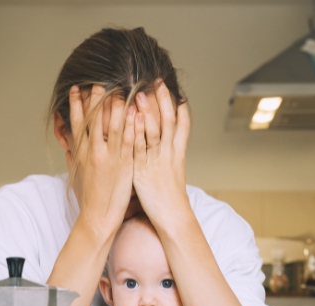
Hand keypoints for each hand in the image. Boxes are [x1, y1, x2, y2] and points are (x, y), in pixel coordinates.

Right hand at [69, 85, 135, 238]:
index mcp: (81, 153)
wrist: (98, 216)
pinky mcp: (124, 164)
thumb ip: (75, 155)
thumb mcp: (78, 173)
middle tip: (100, 81)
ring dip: (116, 105)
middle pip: (94, 119)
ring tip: (120, 88)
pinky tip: (136, 112)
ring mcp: (109, 157)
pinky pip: (128, 140)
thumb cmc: (90, 196)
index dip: (76, 105)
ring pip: (112, 125)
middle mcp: (93, 152)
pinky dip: (132, 125)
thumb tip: (69, 144)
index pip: (77, 123)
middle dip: (96, 99)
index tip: (76, 88)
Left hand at [132, 79, 191, 228]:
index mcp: (178, 152)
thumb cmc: (170, 196)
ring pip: (155, 130)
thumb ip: (166, 156)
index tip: (173, 89)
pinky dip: (137, 131)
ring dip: (148, 111)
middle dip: (164, 100)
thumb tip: (161, 144)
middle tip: (158, 81)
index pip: (182, 123)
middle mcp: (170, 153)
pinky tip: (132, 118)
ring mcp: (157, 160)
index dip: (178, 105)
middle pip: (169, 120)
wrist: (173, 215)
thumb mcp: (171, 171)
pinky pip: (140, 147)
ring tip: (140, 94)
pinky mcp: (144, 169)